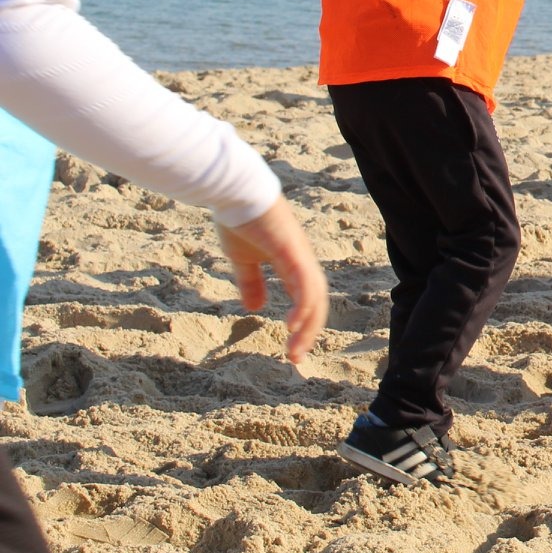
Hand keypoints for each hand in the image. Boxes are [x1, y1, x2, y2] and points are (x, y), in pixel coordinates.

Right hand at [216, 198, 327, 363]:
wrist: (235, 193)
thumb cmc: (239, 221)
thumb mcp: (244, 259)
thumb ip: (251, 282)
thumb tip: (254, 308)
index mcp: (293, 264)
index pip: (306, 299)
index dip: (303, 325)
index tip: (291, 350)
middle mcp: (302, 262)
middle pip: (315, 303)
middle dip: (308, 332)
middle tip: (295, 359)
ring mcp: (300, 256)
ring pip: (314, 298)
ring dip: (307, 327)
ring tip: (295, 351)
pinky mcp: (292, 251)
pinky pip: (304, 284)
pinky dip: (303, 306)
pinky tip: (294, 325)